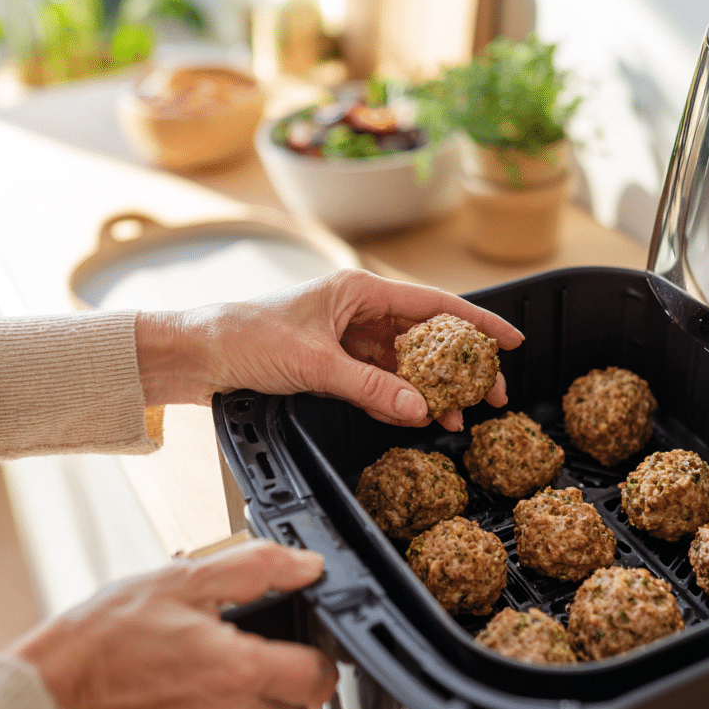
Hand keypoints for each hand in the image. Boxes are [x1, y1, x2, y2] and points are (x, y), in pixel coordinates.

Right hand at [13, 540, 336, 708]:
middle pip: (300, 706)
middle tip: (258, 648)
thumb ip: (258, 568)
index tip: (305, 638)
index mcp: (239, 670)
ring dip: (259, 701)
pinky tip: (195, 695)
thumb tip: (307, 567)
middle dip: (291, 677)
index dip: (320, 652)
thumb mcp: (187, 578)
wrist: (55, 687)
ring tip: (220, 668)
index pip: (320, 676)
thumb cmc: (111, 632)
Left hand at [135, 268, 523, 430]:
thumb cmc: (244, 336)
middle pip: (424, 338)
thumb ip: (368, 388)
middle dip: (460, 366)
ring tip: (459, 417)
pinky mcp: (332, 365)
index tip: (513, 339)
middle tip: (492, 393)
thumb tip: (420, 410)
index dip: (478, 322)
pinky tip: (418, 417)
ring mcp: (346, 339)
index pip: (433, 305)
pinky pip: (377, 382)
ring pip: (403, 365)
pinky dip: (398, 400)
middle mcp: (358, 311)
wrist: (195, 354)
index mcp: (359, 291)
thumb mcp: (313, 363)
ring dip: (430, 390)